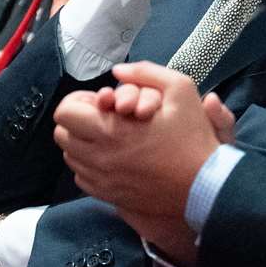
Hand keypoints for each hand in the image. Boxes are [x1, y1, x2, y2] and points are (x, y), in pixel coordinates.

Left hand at [54, 62, 220, 265]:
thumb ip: (146, 72)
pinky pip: (81, 177)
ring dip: (82, 143)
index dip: (79, 101)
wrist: (203, 186)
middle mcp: (98, 156)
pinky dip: (90, 165)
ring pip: (70, 156)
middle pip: (62, 134)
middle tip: (103, 118)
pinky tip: (112, 159)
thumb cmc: (192, 138)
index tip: (101, 102)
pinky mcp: (107, 194)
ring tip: (108, 138)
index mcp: (110, 128)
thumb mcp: (181, 90)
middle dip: (78, 121)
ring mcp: (101, 178)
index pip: (65, 112)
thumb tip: (117, 71)